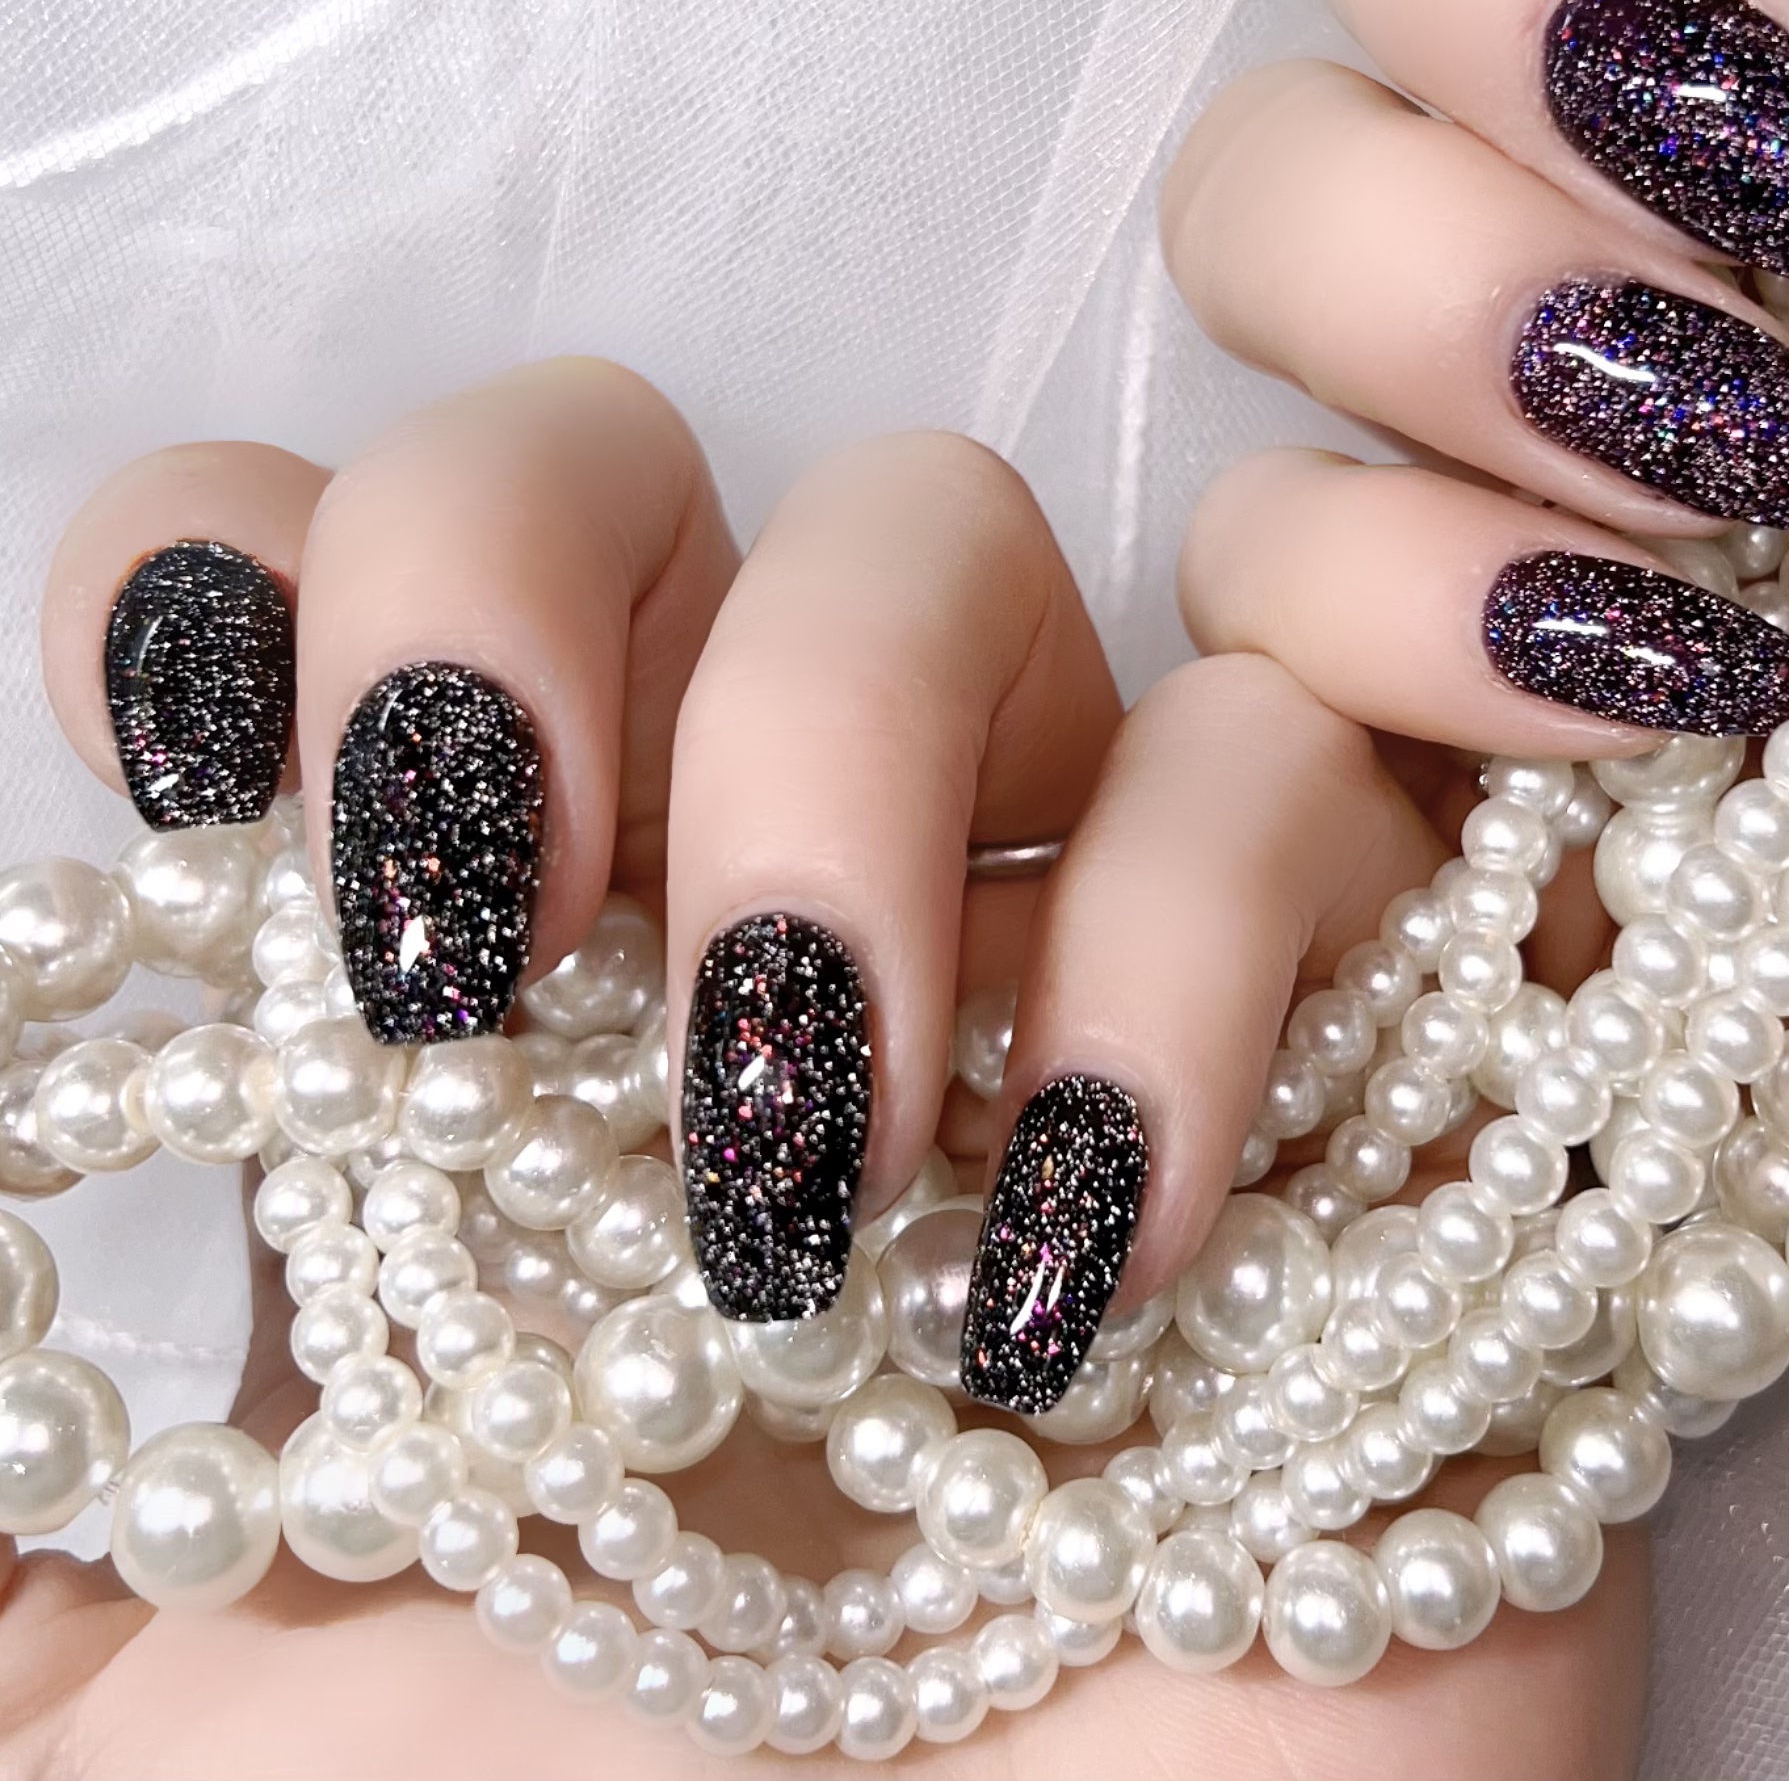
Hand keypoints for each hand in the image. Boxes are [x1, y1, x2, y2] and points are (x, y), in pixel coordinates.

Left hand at [0, 363, 1645, 1777]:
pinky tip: (1084, 1270)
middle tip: (485, 952)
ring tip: (804, 1165)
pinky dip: (1188, 950)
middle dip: (512, 581)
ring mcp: (1046, 944)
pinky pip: (1307, 774)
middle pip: (632, 454)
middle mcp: (744, 912)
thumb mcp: (100, 1740)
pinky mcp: (1346, 1031)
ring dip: (833, 765)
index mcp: (471, 1025)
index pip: (336, 564)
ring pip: (961, 537)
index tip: (224, 773)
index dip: (260, 565)